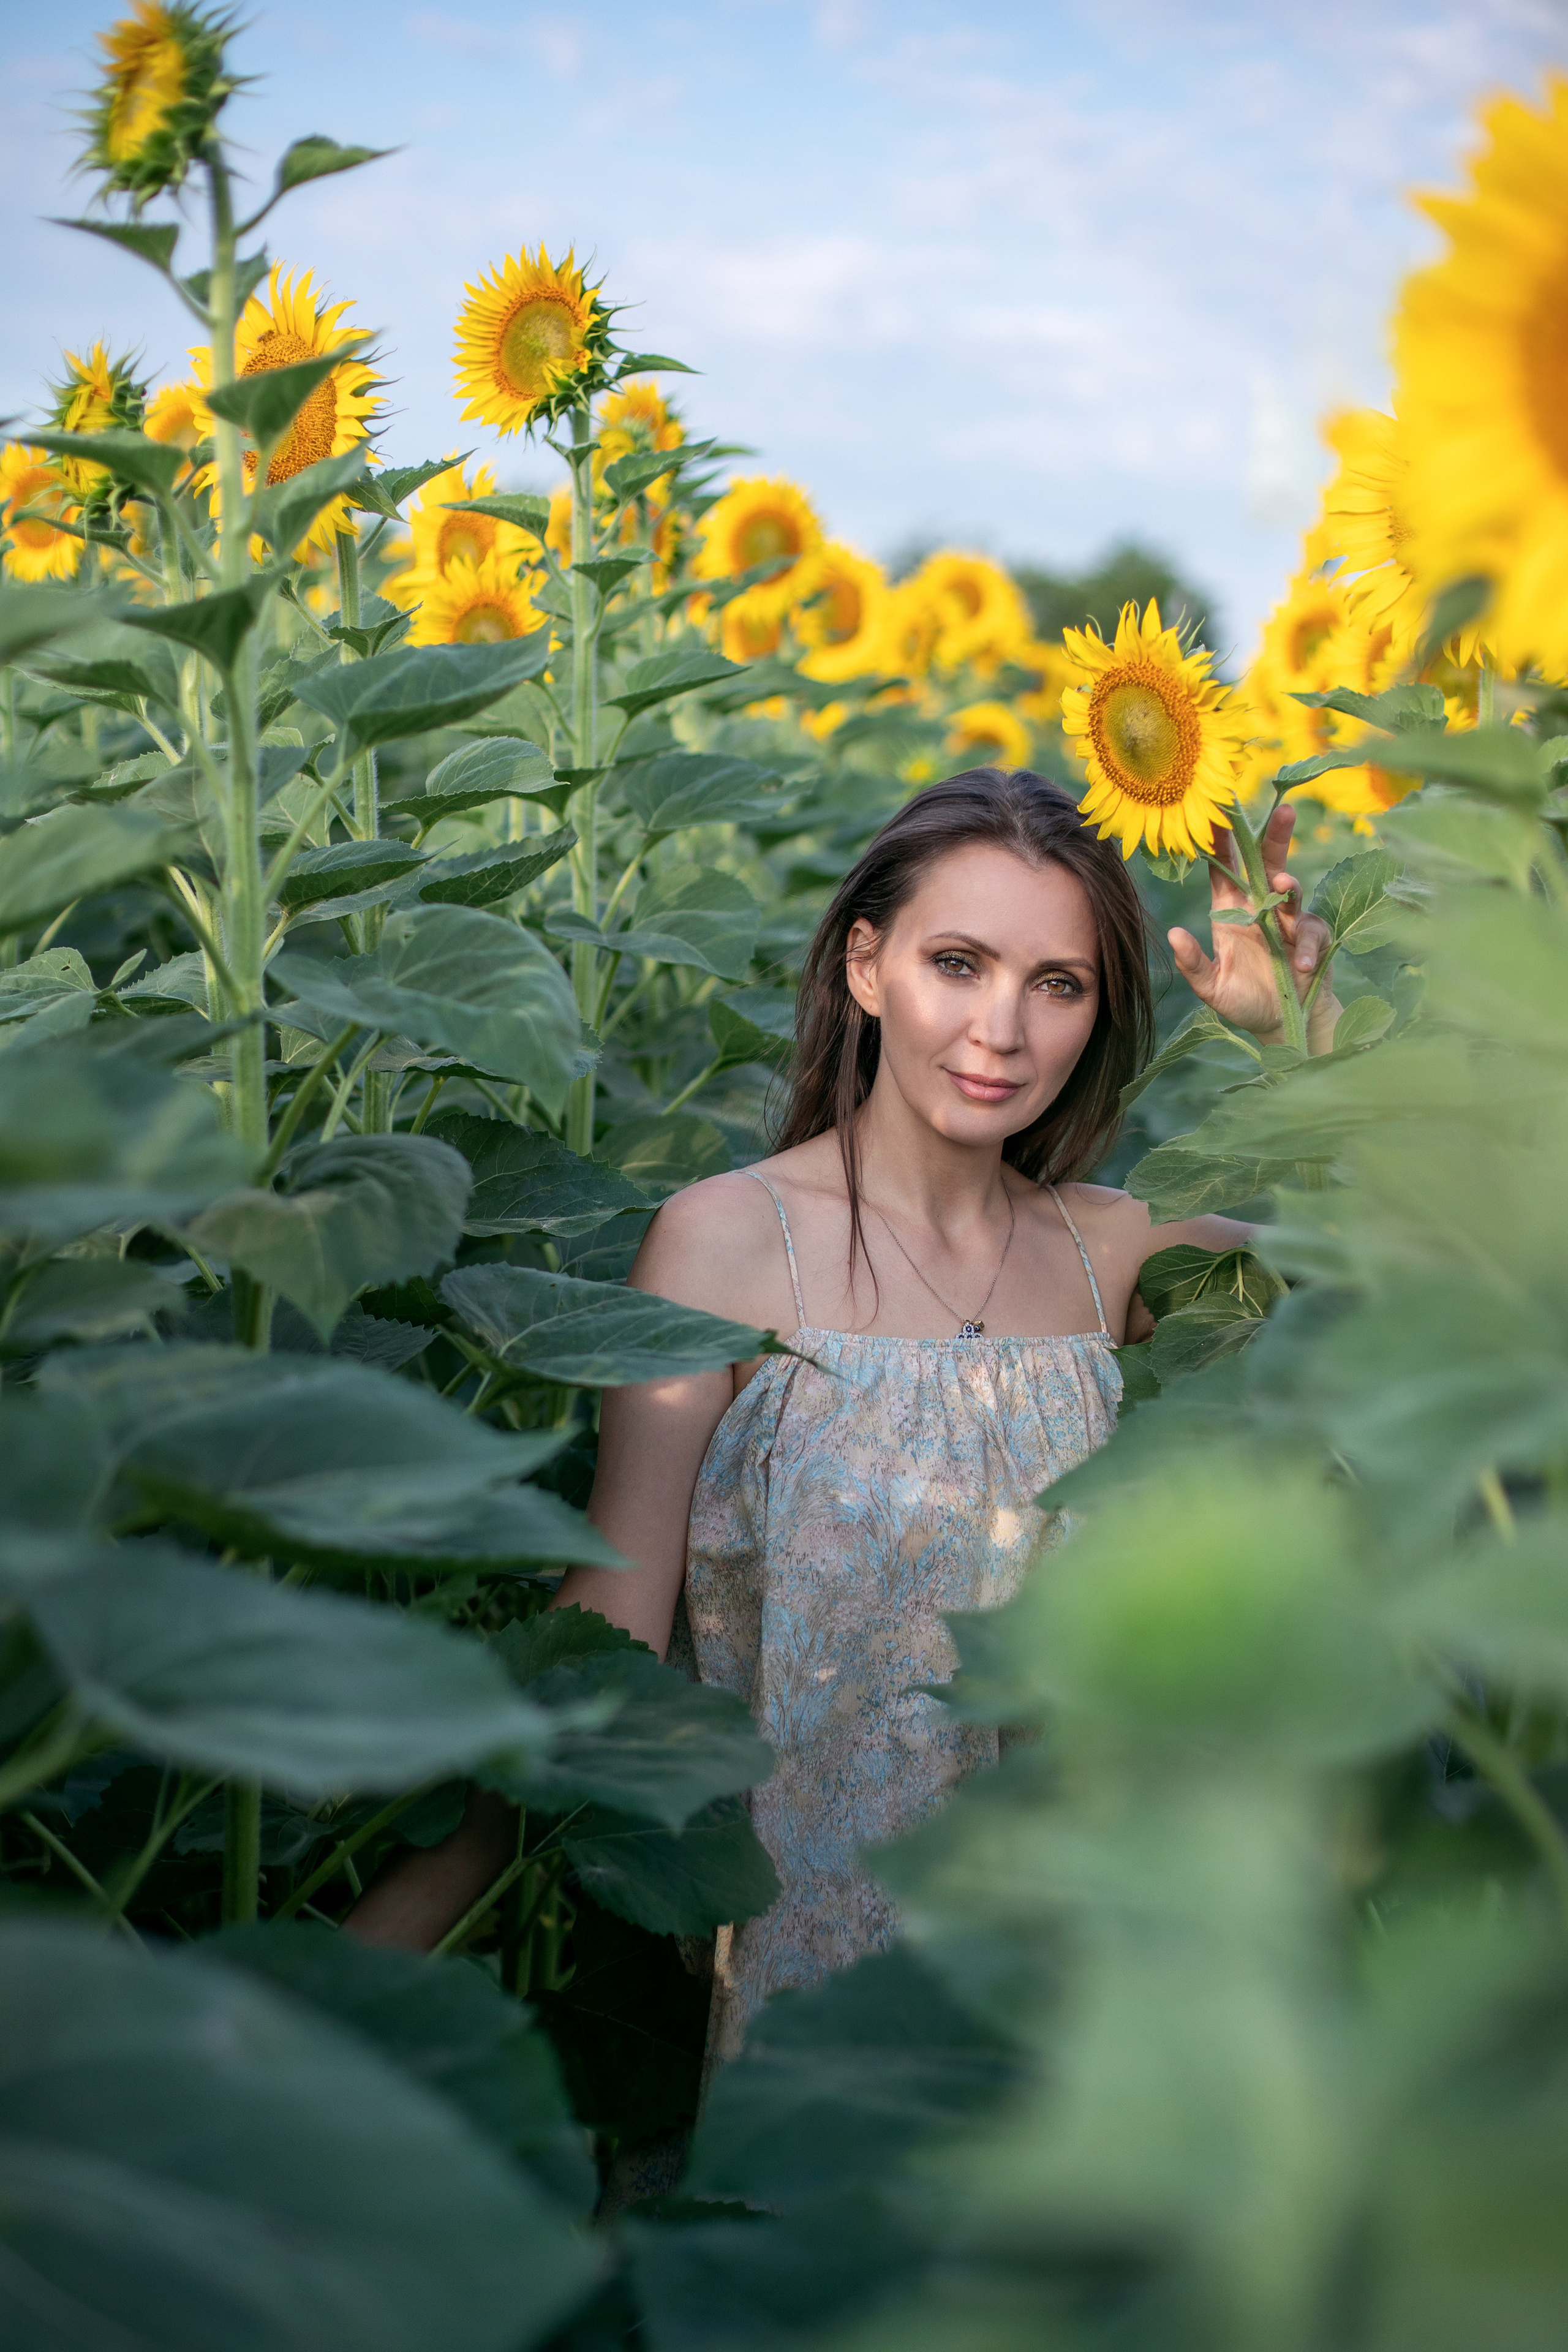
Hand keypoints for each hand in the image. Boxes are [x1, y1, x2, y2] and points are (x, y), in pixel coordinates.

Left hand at [1168, 804, 1340, 1053]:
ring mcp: (1289, 920)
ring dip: (1289, 885)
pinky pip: (1312, 931)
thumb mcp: (1212, 988)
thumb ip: (1193, 964)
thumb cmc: (1242, 1001)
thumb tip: (1174, 933)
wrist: (1281, 1023)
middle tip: (1285, 811)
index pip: (1223, 869)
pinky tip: (1302, 965)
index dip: (1220, 843)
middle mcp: (1260, 908)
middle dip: (1276, 836)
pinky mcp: (1313, 937)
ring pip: (1292, 889)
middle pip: (1267, 863)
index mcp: (1231, 911)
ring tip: (1282, 887)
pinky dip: (1307, 946)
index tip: (1218, 814)